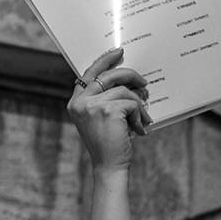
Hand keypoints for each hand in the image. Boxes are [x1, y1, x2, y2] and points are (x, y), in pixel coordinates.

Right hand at [68, 48, 150, 219]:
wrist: (109, 167)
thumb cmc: (108, 145)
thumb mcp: (101, 119)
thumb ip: (104, 99)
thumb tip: (126, 80)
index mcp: (76, 102)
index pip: (89, 73)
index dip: (104, 60)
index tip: (119, 53)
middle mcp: (80, 102)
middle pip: (108, 75)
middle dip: (130, 76)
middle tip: (144, 83)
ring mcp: (92, 105)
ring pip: (123, 91)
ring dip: (138, 105)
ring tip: (143, 119)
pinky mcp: (107, 110)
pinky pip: (131, 103)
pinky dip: (140, 115)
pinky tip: (140, 129)